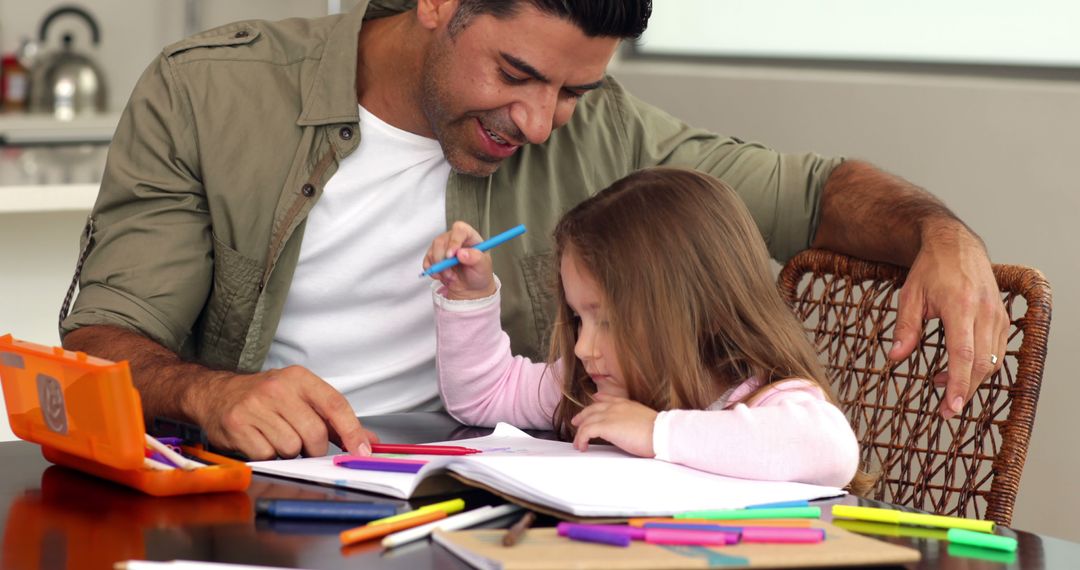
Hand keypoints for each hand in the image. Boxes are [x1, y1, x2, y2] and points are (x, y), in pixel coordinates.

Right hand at [190, 366, 378, 459]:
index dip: (352, 431)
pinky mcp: (237, 425)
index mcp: (299, 378)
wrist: (216, 394)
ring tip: (277, 438)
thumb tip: (369, 441)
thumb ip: (336, 421)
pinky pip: (267, 455)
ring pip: (291, 447)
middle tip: (304, 444)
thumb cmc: (266, 399)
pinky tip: (260, 441)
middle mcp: (277, 388)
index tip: (363, 450)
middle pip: (314, 433)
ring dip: (289, 452)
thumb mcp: (302, 398)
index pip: (335, 405)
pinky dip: (268, 455)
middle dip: (314, 448)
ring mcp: (255, 406)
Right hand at [423, 221, 495, 299]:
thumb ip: (476, 258)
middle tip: (451, 273)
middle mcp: (454, 239)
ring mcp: (443, 247)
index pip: (459, 230)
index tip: (450, 256)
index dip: (454, 241)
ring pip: (432, 251)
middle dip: (443, 260)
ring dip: (439, 268)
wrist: (471, 288)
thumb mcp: (483, 267)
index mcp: (469, 237)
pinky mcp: (434, 257)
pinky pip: (427, 261)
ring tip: (450, 276)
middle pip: (441, 241)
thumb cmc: (479, 274)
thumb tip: (462, 253)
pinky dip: (433, 271)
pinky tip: (441, 275)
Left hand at [570, 393, 657, 456]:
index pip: (608, 399)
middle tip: (576, 422)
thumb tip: (631, 427)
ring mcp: (609, 415)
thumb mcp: (645, 420)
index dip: (598, 400)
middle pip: (592, 409)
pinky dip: (581, 439)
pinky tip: (582, 446)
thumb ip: (634, 419)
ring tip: (578, 443)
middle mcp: (616, 407)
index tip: (594, 400)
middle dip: (582, 416)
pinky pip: (586, 431)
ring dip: (580, 433)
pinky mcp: (605, 427)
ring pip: (587, 421)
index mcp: (626, 404)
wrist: (661, 434)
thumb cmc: (658, 432)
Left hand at [888, 224, 1007, 418]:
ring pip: (993, 360)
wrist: (956, 244)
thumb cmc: (930, 269)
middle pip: (982, 363)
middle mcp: (984, 312)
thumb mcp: (909, 296)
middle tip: (946, 411)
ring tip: (943, 388)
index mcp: (960, 306)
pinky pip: (997, 351)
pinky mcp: (1002, 318)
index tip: (951, 408)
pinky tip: (957, 369)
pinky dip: (980, 366)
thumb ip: (905, 328)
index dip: (958, 384)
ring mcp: (997, 315)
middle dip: (965, 391)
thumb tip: (895, 358)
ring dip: (971, 380)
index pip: (963, 355)